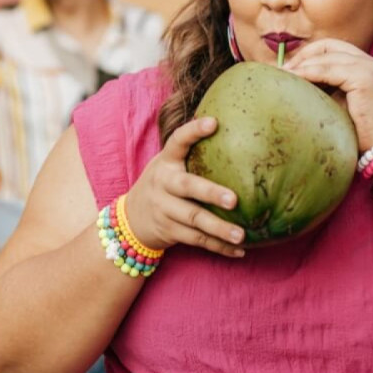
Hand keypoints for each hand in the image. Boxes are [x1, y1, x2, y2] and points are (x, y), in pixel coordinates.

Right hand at [123, 117, 245, 256]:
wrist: (130, 220)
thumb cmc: (163, 185)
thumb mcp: (169, 166)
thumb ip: (192, 156)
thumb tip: (239, 138)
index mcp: (166, 161)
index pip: (178, 140)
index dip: (194, 131)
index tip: (214, 122)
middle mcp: (163, 183)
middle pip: (187, 187)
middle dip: (210, 193)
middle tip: (234, 200)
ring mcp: (163, 209)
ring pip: (194, 219)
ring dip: (219, 228)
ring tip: (242, 234)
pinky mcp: (169, 231)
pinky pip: (197, 240)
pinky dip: (218, 246)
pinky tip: (239, 250)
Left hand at [283, 39, 372, 152]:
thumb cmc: (356, 129)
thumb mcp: (336, 99)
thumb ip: (322, 84)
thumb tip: (291, 77)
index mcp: (362, 63)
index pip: (330, 46)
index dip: (307, 53)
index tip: (288, 67)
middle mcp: (367, 61)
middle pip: (327, 46)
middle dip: (302, 56)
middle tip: (283, 71)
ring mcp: (367, 67)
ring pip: (326, 57)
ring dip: (301, 65)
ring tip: (284, 76)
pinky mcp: (363, 78)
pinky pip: (329, 70)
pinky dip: (308, 73)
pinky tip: (295, 80)